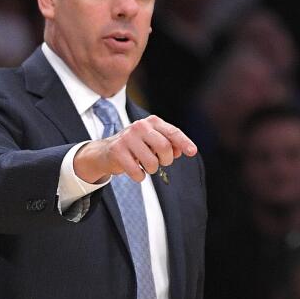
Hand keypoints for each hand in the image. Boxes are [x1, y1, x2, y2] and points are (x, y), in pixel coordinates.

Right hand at [77, 114, 197, 182]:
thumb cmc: (136, 147)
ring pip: (152, 162)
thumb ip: (169, 145)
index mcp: (152, 122)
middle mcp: (140, 126)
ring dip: (152, 169)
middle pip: (164, 147)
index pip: (172, 132)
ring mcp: (127, 138)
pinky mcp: (117, 151)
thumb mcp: (154, 142)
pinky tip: (136, 171)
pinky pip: (137, 172)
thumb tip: (180, 151)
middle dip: (166, 160)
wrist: (106, 152)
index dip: (184, 142)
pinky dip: (140, 176)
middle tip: (161, 162)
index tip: (192, 152)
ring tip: (145, 165)